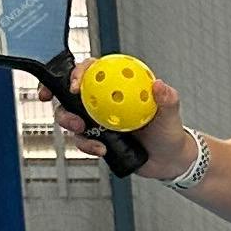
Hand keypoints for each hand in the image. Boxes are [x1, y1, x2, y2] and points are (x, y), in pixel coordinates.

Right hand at [53, 76, 192, 180]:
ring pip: (70, 116)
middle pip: (71, 92)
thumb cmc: (168, 131)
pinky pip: (82, 140)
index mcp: (117, 85)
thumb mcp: (171, 114)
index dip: (78, 73)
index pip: (92, 70)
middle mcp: (103, 99)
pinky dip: (86, 144)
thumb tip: (159, 85)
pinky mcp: (95, 138)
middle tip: (73, 115)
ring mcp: (96, 119)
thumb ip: (167, 99)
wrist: (167, 160)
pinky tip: (100, 150)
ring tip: (83, 131)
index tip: (75, 85)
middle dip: (60, 99)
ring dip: (69, 123)